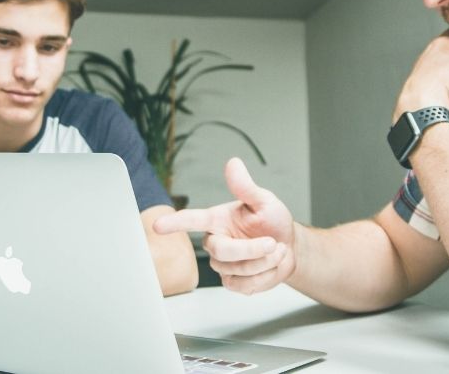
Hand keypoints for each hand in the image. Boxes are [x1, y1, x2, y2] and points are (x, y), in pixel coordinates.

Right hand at [153, 158, 295, 293]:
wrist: (290, 248)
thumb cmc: (273, 222)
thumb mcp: (264, 201)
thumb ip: (246, 187)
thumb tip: (233, 163)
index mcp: (217, 219)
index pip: (192, 220)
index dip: (175, 223)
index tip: (158, 226)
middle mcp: (216, 241)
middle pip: (221, 251)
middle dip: (252, 250)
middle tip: (273, 243)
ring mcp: (223, 264)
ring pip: (237, 270)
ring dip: (265, 262)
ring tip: (276, 249)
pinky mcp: (232, 282)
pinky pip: (244, 286)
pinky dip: (265, 277)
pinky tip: (270, 266)